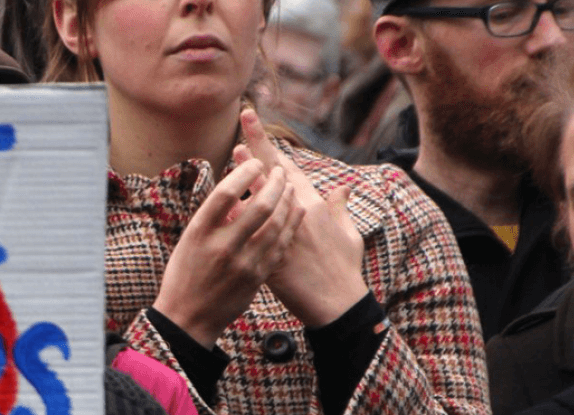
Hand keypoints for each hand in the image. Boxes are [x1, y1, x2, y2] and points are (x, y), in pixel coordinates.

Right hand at [154, 158, 305, 345]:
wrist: (188, 318)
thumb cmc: (185, 273)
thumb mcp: (189, 240)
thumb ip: (213, 216)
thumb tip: (236, 184)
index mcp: (200, 232)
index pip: (226, 193)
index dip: (245, 172)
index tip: (255, 162)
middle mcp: (222, 246)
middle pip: (259, 206)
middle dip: (274, 183)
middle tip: (278, 170)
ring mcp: (243, 263)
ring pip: (276, 224)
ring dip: (286, 201)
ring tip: (289, 186)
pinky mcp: (257, 277)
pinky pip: (280, 245)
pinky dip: (290, 223)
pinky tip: (296, 210)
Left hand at [235, 109, 369, 328]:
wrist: (337, 305)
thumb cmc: (345, 269)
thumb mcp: (350, 234)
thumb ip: (341, 208)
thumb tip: (344, 187)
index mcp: (314, 206)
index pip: (288, 169)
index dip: (271, 149)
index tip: (254, 131)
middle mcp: (297, 215)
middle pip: (270, 178)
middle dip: (255, 155)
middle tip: (239, 132)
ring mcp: (282, 234)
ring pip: (257, 201)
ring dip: (243, 180)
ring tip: (232, 159)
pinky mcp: (268, 254)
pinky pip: (248, 234)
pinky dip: (237, 219)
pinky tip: (223, 206)